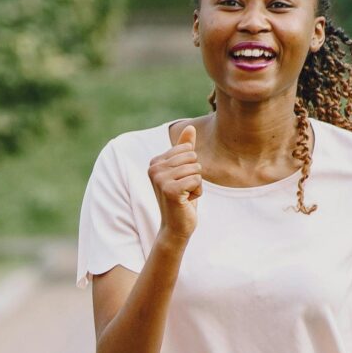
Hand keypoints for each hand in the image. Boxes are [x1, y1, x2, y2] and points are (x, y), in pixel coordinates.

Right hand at [150, 120, 201, 241]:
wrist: (176, 226)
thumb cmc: (182, 197)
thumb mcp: (184, 170)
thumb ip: (185, 148)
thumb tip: (190, 126)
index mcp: (155, 162)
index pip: (187, 149)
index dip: (191, 166)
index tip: (181, 181)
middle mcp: (154, 169)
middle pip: (192, 157)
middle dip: (195, 174)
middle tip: (184, 189)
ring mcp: (160, 179)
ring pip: (196, 169)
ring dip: (196, 184)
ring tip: (185, 195)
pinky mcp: (170, 190)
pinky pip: (196, 180)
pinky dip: (197, 192)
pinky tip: (186, 201)